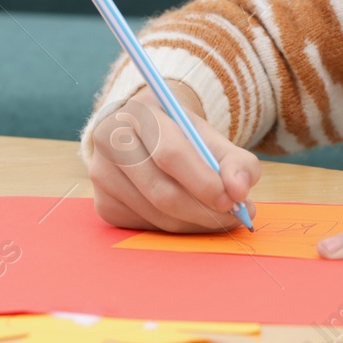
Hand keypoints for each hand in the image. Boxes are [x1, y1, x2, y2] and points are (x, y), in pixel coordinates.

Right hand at [85, 80, 261, 233]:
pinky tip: (188, 215)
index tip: (232, 200)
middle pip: (163, 192)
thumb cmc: (181, 135)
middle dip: (204, 211)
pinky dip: (176, 228)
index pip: (170, 154)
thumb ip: (236, 161)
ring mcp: (102, 175)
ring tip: (217, 216)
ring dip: (194, 224)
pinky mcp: (103, 204)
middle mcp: (111, 142)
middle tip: (234, 217)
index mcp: (139, 113)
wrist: (145, 133)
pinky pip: (146, 228)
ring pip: (157, 216)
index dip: (203, 182)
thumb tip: (240, 191)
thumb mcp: (210, 137)